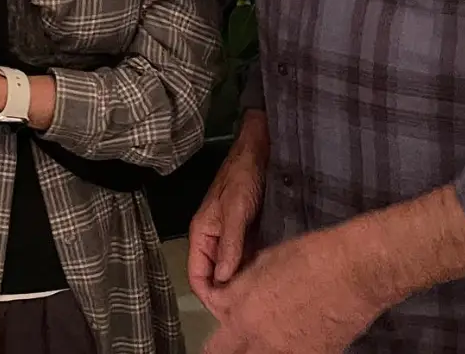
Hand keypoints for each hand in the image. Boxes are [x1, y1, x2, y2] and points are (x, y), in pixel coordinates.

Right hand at [188, 108, 267, 311]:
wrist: (259, 151)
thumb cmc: (243, 176)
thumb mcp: (237, 209)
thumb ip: (230, 243)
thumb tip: (224, 280)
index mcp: (202, 233)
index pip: (197, 275)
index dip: (209, 296)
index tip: (228, 314)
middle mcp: (213, 238)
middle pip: (213, 276)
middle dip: (226, 295)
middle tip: (249, 311)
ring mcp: (229, 237)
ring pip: (230, 270)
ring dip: (241, 284)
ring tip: (260, 301)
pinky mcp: (246, 234)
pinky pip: (244, 260)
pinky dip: (251, 272)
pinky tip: (267, 282)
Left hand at [203, 229, 381, 353]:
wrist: (353, 273)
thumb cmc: (310, 256)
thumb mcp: (264, 261)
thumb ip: (242, 284)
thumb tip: (235, 291)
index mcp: (243, 310)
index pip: (213, 336)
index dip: (215, 325)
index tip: (222, 316)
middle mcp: (260, 338)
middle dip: (227, 346)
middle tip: (236, 335)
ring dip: (254, 349)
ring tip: (263, 336)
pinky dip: (282, 351)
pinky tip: (291, 337)